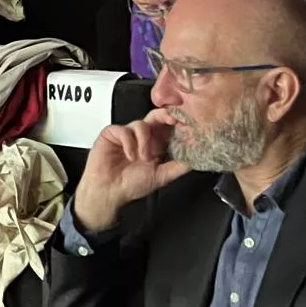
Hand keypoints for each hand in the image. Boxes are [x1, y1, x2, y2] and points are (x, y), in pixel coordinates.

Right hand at [71, 109, 190, 232]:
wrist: (109, 190)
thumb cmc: (131, 184)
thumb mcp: (161, 176)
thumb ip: (178, 166)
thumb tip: (196, 159)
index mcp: (156, 145)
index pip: (168, 128)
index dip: (178, 124)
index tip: (188, 125)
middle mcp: (143, 137)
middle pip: (155, 117)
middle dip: (165, 116)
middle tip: (172, 119)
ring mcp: (127, 134)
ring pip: (141, 124)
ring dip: (145, 141)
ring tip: (142, 157)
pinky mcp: (112, 133)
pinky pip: (124, 130)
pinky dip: (128, 143)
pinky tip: (129, 155)